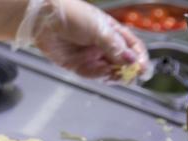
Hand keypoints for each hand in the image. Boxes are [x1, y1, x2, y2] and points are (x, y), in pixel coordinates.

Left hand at [16, 0, 148, 79]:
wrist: (44, 20)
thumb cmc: (73, 16)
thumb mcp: (99, 29)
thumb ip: (114, 47)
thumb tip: (131, 60)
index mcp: (112, 32)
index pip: (132, 47)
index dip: (139, 59)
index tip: (144, 70)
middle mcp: (103, 45)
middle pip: (121, 62)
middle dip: (127, 70)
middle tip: (130, 76)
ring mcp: (90, 55)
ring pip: (107, 70)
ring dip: (113, 75)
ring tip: (115, 74)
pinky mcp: (77, 64)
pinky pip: (91, 74)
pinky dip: (98, 75)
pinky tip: (102, 73)